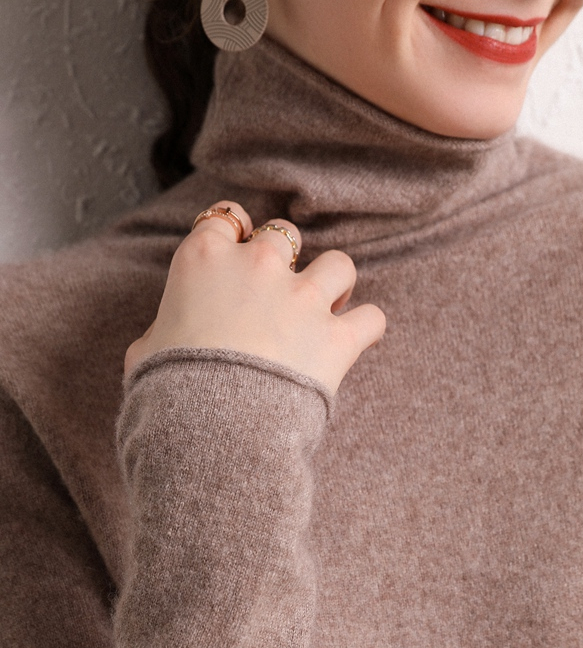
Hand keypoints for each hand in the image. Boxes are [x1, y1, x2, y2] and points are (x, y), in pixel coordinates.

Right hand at [125, 201, 385, 392]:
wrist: (211, 430)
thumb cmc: (168, 390)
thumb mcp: (145, 350)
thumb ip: (165, 326)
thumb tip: (166, 336)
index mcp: (206, 259)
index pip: (225, 217)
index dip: (235, 233)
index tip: (239, 249)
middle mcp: (258, 265)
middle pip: (284, 234)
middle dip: (286, 258)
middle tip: (281, 291)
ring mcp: (303, 297)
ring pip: (339, 264)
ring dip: (335, 283)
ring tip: (328, 306)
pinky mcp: (337, 335)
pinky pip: (372, 317)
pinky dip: (366, 328)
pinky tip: (356, 340)